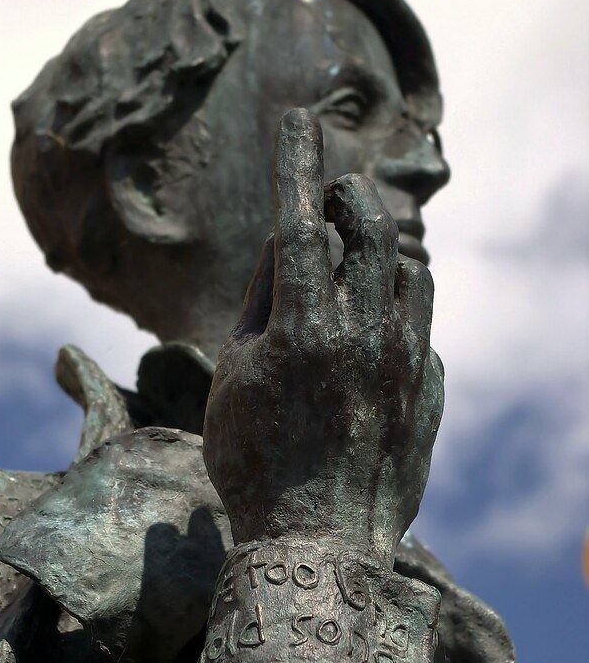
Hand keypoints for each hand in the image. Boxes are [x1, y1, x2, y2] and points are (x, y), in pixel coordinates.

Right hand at [203, 109, 443, 566]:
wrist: (318, 543)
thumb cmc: (255, 464)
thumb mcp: (234, 379)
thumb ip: (262, 303)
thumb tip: (290, 244)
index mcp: (304, 329)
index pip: (302, 220)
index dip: (296, 164)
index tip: (297, 120)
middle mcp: (365, 335)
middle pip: (369, 229)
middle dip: (348, 197)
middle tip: (332, 193)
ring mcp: (405, 363)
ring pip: (409, 270)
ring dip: (380, 250)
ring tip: (352, 264)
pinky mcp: (429, 390)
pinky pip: (420, 324)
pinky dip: (396, 309)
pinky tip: (370, 335)